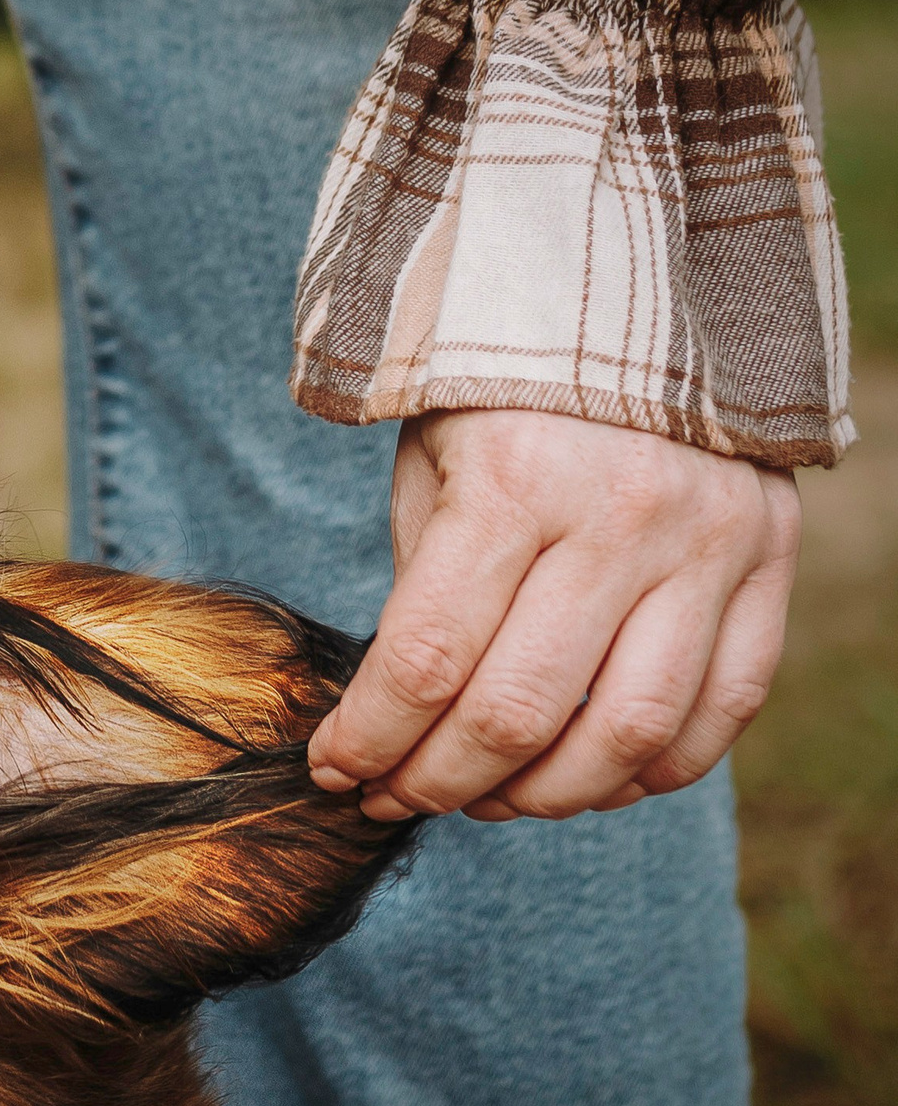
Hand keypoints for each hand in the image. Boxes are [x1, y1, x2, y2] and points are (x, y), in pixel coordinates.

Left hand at [308, 408, 798, 823]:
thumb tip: (398, 720)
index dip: (370, 738)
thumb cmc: (503, 397)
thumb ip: (425, 589)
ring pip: (625, 733)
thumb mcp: (432, 465)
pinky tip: (590, 780)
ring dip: (543, 796)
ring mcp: (708, 544)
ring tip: (488, 800)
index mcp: (514, 482)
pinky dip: (652, 770)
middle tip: (394, 799)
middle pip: (517, 711)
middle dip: (437, 781)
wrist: (639, 305)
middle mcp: (620, 517)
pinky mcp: (771, 562)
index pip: (425, 659)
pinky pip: (722, 707)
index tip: (335, 770)